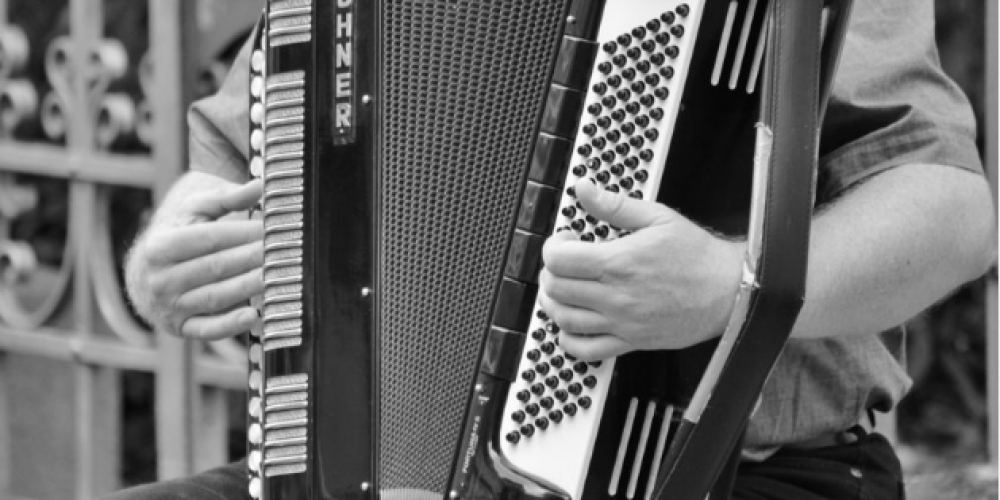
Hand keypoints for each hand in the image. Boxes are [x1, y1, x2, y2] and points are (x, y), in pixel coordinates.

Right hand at [126, 174, 263, 339]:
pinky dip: (230, 325)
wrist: (144, 277)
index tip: (272, 229)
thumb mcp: (193, 213)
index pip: (210, 238)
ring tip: (277, 277)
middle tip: (284, 252)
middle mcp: (161, 278)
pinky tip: (254, 316)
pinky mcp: (181, 328)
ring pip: (216, 297)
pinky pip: (208, 330)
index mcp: (161, 246)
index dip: (244, 233)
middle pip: (216, 267)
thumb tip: (260, 185)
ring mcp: (170, 306)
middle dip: (252, 259)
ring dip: (248, 288)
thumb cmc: (178, 237)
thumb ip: (226, 199)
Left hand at [537, 180, 742, 360]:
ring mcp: (621, 323)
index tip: (565, 241)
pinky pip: (585, 350)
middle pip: (556, 288)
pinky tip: (573, 322)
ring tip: (564, 288)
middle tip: (565, 262)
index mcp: (620, 262)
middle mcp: (616, 296)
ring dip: (553, 302)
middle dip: (552, 271)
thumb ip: (614, 204)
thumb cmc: (698, 257)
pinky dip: (568, 339)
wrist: (729, 291)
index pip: (559, 259)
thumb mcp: (657, 217)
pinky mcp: (630, 342)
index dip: (553, 246)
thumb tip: (585, 189)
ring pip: (563, 319)